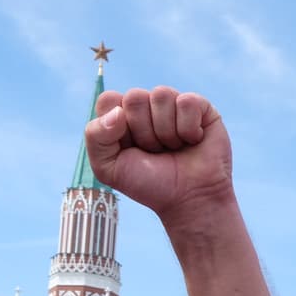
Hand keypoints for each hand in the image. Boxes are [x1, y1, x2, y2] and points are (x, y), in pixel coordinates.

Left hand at [83, 87, 232, 222]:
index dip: (116, 125)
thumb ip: (96, 136)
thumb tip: (118, 111)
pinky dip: (188, 129)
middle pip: (134, 97)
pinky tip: (193, 141)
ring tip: (174, 148)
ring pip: (161, 95)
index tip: (129, 148)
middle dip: (144, 132)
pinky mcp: (200, 107)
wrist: (189, 200)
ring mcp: (173, 104)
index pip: (108, 100)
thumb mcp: (108, 167)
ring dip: (166, 132)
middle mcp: (147, 106)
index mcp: (122, 117)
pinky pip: (187, 102)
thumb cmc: (149, 184)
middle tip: (155, 152)